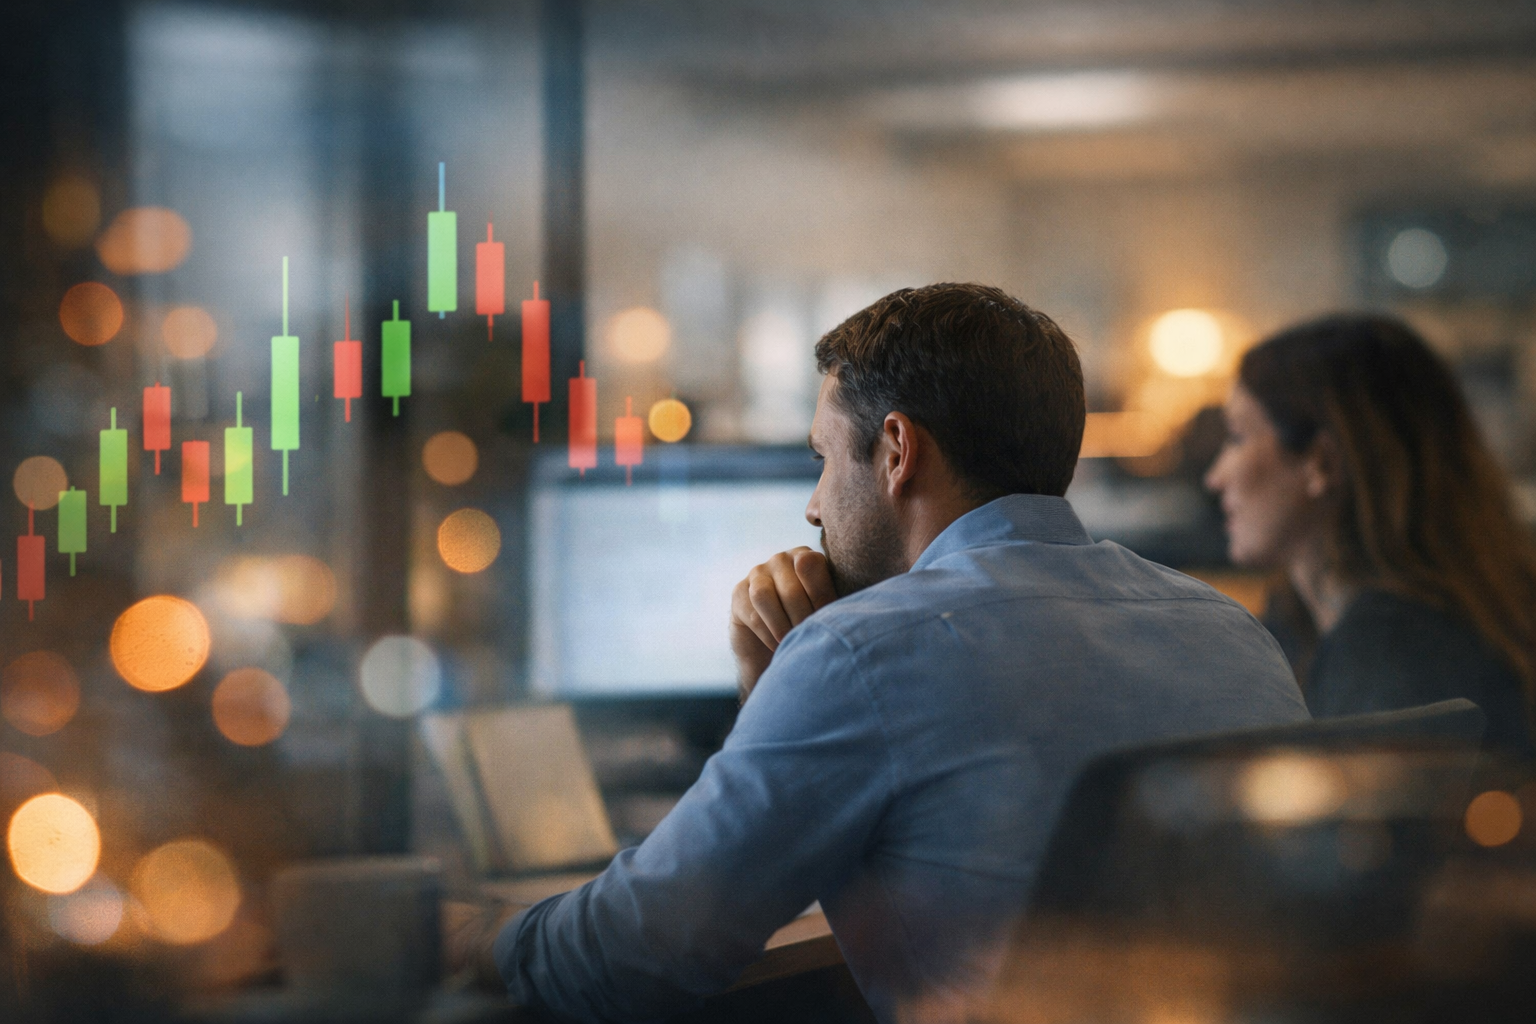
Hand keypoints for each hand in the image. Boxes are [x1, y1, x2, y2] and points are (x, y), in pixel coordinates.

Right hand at [729, 546, 836, 703]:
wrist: (779, 648)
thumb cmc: (810, 626)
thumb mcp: (826, 612)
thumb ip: (829, 601)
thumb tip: (832, 609)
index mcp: (807, 557)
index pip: (811, 564)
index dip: (820, 596)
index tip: (825, 619)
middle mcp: (781, 559)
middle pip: (790, 589)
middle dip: (801, 619)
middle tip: (808, 639)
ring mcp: (757, 573)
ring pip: (763, 596)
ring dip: (781, 626)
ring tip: (791, 642)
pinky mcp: (739, 592)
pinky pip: (751, 613)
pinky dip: (768, 635)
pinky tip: (778, 646)